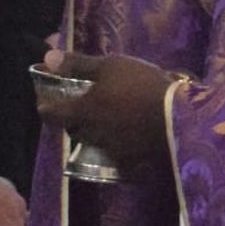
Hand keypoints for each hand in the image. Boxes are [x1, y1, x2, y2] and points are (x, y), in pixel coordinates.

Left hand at [33, 51, 173, 169]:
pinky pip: (118, 158)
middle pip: (74, 130)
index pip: (51, 115)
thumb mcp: (110, 66)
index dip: (46, 108)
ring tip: (111, 122)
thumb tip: (47, 57)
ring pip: (95, 144)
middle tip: (84, 109)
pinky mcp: (131, 168)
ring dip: (97, 134)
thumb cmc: (141, 86)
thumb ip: (77, 64)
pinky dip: (120, 149)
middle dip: (75, 121)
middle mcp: (92, 136)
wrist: (179, 118)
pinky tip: (131, 140)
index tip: (45, 104)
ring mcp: (111, 154)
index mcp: (83, 112)